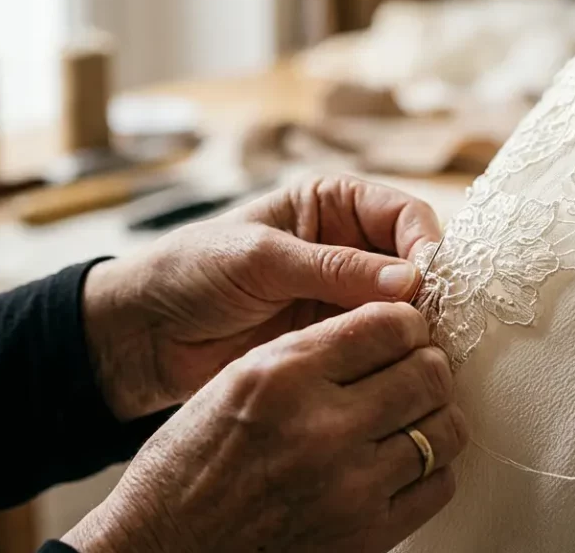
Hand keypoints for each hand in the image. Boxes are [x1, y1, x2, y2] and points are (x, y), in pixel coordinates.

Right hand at [63, 302, 467, 552]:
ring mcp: (348, 486)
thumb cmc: (190, 466)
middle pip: (429, 374)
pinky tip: (401, 464)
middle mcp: (320, 427)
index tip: (404, 335)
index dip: (408, 326)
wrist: (164, 550)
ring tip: (411, 419)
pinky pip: (437, 485)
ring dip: (435, 418)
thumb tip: (389, 329)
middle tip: (414, 375)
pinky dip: (429, 470)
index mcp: (283, 375)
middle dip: (428, 367)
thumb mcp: (235, 382)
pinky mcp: (365, 535)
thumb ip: (310, 352)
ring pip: (445, 430)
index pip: (390, 325)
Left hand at [83, 176, 441, 420]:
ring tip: (420, 352)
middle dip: (429, 291)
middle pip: (415, 262)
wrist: (141, 334)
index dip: (424, 245)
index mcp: (330, 204)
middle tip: (433, 326)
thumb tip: (409, 280)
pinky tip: (398, 371)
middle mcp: (347, 246)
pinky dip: (393, 356)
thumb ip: (334, 269)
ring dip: (415, 328)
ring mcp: (343, 296)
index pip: (403, 215)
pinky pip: (378, 344)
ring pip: (405, 307)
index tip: (427, 283)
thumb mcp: (260, 260)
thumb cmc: (189, 272)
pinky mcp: (334, 339)